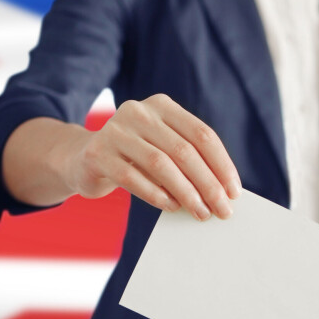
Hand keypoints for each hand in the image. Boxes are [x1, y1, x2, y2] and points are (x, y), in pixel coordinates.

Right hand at [66, 94, 241, 219]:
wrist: (83, 159)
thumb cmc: (135, 157)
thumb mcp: (162, 148)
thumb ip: (187, 160)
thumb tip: (222, 191)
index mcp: (162, 106)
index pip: (201, 134)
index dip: (221, 164)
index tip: (234, 191)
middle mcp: (139, 112)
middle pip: (184, 150)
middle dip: (208, 184)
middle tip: (222, 209)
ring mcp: (115, 130)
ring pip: (160, 164)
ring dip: (186, 193)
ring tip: (200, 213)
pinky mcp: (98, 153)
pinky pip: (132, 177)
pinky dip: (156, 195)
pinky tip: (171, 207)